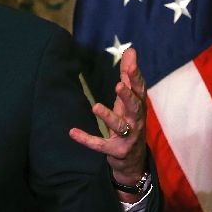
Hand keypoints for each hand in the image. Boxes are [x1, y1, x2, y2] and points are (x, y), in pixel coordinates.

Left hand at [69, 48, 148, 199]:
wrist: (132, 160)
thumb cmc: (129, 122)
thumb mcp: (128, 100)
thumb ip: (128, 76)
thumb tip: (131, 50)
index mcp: (138, 107)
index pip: (139, 90)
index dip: (136, 77)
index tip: (130, 63)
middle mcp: (136, 121)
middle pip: (135, 107)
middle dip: (127, 97)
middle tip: (119, 85)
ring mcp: (127, 137)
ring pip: (120, 126)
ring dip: (108, 116)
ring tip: (95, 106)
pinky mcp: (116, 151)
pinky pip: (100, 145)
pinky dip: (87, 139)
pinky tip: (72, 132)